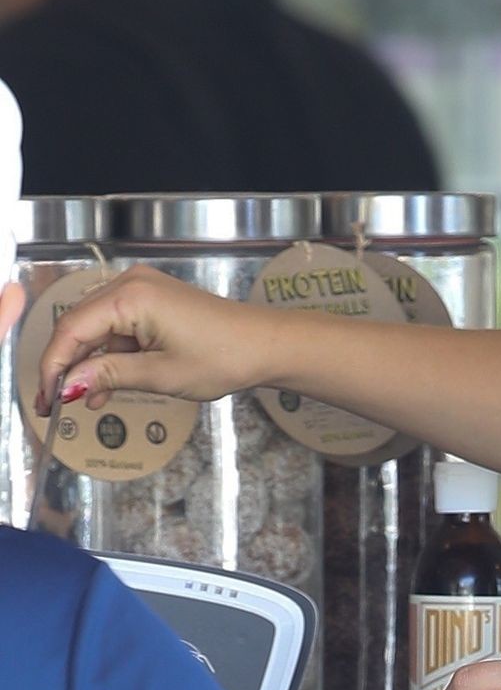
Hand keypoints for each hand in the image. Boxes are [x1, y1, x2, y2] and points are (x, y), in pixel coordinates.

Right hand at [36, 264, 275, 412]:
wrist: (265, 345)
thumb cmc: (224, 356)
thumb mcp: (160, 374)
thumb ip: (108, 376)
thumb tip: (68, 386)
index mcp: (130, 297)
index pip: (71, 331)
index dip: (54, 367)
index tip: (47, 400)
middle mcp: (131, 284)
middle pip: (79, 326)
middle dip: (67, 366)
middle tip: (56, 405)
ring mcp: (143, 289)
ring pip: (97, 328)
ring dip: (91, 365)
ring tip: (87, 403)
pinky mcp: (153, 300)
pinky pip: (118, 327)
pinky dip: (112, 356)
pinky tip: (108, 387)